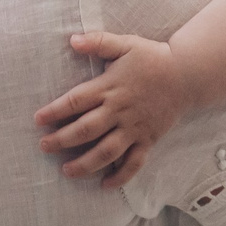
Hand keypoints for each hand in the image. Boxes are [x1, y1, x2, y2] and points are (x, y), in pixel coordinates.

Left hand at [36, 31, 193, 187]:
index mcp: (110, 87)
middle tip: (44, 146)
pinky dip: (120, 176)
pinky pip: (134, 163)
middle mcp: (119, 110)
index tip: (38, 120)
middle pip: (86, 130)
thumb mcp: (125, 44)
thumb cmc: (152, 58)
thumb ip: (98, 41)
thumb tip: (72, 40)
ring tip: (66, 171)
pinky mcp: (148, 139)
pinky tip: (104, 185)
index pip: (76, 101)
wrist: (187, 74)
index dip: (55, 112)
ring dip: (85, 164)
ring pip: (106, 151)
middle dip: (62, 140)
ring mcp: (134, 128)